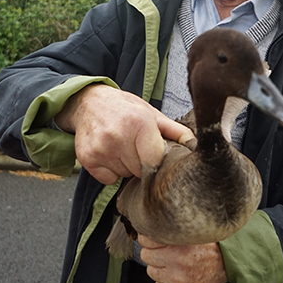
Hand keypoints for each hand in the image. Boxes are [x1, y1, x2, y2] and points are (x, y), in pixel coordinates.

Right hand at [55, 84, 193, 184]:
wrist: (89, 102)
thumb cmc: (124, 108)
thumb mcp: (152, 113)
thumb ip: (175, 131)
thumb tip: (195, 146)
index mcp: (139, 123)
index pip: (156, 160)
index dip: (157, 159)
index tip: (153, 151)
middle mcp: (118, 136)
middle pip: (140, 170)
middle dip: (141, 162)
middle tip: (134, 145)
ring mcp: (101, 148)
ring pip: (125, 175)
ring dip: (126, 166)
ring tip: (120, 147)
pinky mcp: (87, 158)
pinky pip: (108, 179)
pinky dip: (110, 171)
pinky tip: (108, 153)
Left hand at [138, 234, 227, 282]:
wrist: (225, 265)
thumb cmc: (206, 247)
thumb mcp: (190, 232)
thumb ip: (170, 230)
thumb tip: (146, 229)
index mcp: (179, 241)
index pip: (146, 239)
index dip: (149, 240)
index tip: (156, 241)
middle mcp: (178, 259)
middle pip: (146, 255)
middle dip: (154, 254)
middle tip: (167, 254)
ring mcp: (178, 278)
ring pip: (151, 272)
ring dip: (159, 269)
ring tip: (174, 266)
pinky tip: (175, 278)